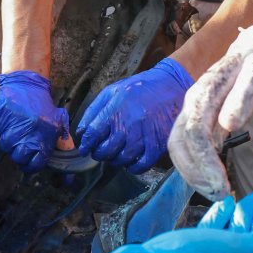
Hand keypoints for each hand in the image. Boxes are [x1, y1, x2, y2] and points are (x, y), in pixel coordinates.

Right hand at [0, 70, 67, 172]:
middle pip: (17, 158)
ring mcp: (8, 127)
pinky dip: (0, 129)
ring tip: (16, 129)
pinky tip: (8, 121)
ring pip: (4, 146)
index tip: (31, 160)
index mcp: (40, 138)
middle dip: (20, 154)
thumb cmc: (43, 106)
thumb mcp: (58, 124)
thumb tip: (69, 172)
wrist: (26, 84)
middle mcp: (23, 135)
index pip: (32, 164)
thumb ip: (63, 145)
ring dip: (9, 141)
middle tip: (23, 144)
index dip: (32, 164)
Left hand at [76, 58, 192, 173]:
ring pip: (122, 159)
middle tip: (100, 152)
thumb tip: (81, 131)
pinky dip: (134, 167)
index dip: (86, 145)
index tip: (85, 149)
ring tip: (115, 155)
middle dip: (99, 154)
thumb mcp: (112, 91)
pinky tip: (131, 162)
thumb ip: (94, 110)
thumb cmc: (140, 88)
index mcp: (115, 110)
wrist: (172, 85)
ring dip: (115, 161)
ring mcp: (144, 135)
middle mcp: (128, 125)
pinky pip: (142, 164)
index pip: (93, 135)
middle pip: (106, 150)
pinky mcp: (158, 143)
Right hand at [167, 25, 252, 199]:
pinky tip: (216, 181)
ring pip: (180, 148)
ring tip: (218, 193)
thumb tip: (229, 123)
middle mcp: (192, 103)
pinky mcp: (200, 121)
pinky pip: (190, 148)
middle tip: (220, 195)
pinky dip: (199, 168)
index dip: (204, 161)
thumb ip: (245, 96)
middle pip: (179, 144)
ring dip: (194, 175)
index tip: (221, 184)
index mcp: (204, 92)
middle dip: (195, 174)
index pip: (194, 132)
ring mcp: (193, 112)